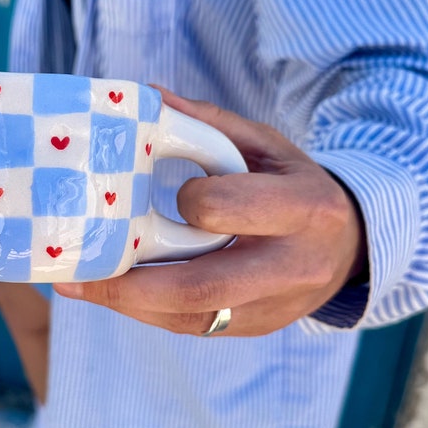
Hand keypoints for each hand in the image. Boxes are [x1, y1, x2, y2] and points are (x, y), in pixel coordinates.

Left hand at [54, 89, 367, 336]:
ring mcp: (275, 308)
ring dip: (128, 305)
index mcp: (303, 209)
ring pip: (190, 317)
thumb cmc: (297, 186)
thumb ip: (209, 124)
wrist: (351, 247)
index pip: (227, 210)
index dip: (188, 203)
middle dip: (130, 285)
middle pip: (200, 287)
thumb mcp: (267, 145)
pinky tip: (115, 294)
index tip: (166, 193)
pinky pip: (195, 327)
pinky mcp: (256, 329)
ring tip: (77, 286)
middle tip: (77, 274)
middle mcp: (292, 267)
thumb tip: (145, 98)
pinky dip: (149, 311)